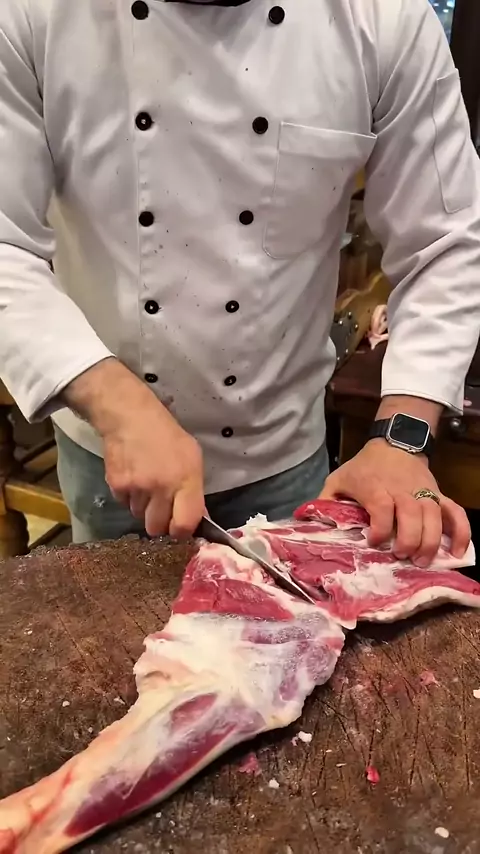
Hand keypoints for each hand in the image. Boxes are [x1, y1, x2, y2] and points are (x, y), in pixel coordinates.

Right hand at [63, 359, 204, 537]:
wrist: (130, 417)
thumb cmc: (167, 435)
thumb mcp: (192, 457)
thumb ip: (194, 490)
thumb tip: (198, 518)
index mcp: (185, 480)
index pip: (185, 525)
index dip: (182, 532)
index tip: (179, 527)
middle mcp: (161, 488)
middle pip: (157, 528)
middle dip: (160, 522)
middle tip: (161, 508)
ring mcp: (137, 489)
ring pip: (139, 516)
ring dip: (144, 508)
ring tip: (145, 485)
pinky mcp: (117, 486)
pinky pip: (125, 504)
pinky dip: (129, 497)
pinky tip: (132, 477)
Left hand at [319, 440, 470, 564]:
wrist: (394, 443)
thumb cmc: (364, 467)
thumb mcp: (338, 479)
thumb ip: (326, 501)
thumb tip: (311, 524)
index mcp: (375, 487)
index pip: (382, 507)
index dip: (380, 528)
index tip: (374, 542)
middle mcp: (402, 490)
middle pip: (412, 515)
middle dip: (409, 540)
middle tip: (403, 557)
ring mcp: (424, 492)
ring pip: (434, 516)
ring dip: (432, 541)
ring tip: (424, 561)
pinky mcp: (438, 495)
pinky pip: (456, 512)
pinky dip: (461, 532)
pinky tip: (459, 552)